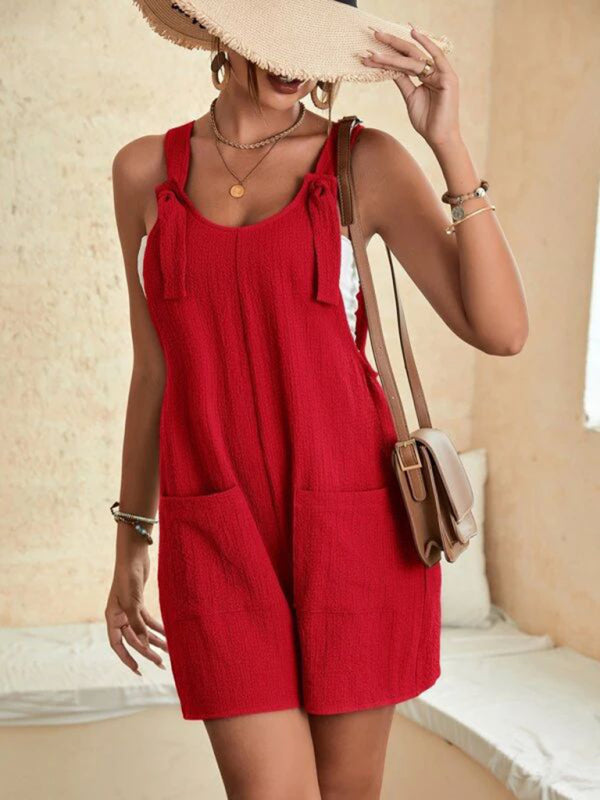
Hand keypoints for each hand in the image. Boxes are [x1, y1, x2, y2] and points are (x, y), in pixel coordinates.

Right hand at [105, 549, 167, 674]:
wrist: (134, 555)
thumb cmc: (128, 577)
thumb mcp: (132, 602)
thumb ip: (137, 624)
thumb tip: (145, 645)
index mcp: (112, 617)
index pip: (117, 644)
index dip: (127, 658)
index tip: (139, 670)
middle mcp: (119, 615)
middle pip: (133, 639)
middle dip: (147, 651)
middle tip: (161, 663)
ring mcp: (129, 609)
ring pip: (143, 631)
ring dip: (155, 640)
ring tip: (170, 651)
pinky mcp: (139, 603)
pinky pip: (149, 620)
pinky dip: (158, 627)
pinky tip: (169, 634)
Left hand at [360, 24, 460, 148]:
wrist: (439, 137)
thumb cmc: (427, 120)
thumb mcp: (410, 96)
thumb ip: (403, 80)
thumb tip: (389, 67)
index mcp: (427, 75)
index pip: (405, 61)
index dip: (388, 55)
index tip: (370, 51)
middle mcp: (435, 71)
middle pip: (410, 53)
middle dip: (391, 44)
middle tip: (374, 34)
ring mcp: (442, 73)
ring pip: (415, 58)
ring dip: (396, 50)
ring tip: (378, 45)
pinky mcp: (447, 77)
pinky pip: (435, 57)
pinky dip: (426, 44)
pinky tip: (413, 33)